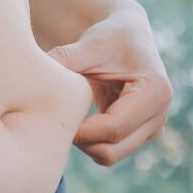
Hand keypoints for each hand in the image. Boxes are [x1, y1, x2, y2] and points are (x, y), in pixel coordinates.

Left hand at [46, 2, 171, 165]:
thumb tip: (33, 80)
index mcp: (155, 92)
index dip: (80, 129)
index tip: (53, 116)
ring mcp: (151, 129)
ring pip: (108, 155)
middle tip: (53, 117)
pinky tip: (74, 118)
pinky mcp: (139, 136)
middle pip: (111, 150)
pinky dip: (87, 141)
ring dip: (82, 142)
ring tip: (64, 115)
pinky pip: (107, 151)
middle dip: (79, 140)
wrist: (126, 36)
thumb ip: (64, 61)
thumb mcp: (88, 45)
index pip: (114, 128)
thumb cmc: (109, 38)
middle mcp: (159, 116)